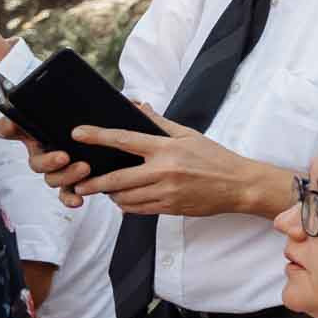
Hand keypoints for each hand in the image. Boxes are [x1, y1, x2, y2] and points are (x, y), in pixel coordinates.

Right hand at [0, 116, 96, 207]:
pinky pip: (68, 194)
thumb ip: (45, 107)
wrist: (110, 127)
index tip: (11, 127)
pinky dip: (70, 199)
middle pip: (37, 162)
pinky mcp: (75, 181)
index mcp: (35, 133)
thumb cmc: (82, 118)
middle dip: (49, 161)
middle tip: (64, 156)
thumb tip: (17, 113)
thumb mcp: (67, 108)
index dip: (8, 128)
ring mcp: (59, 168)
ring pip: (54, 178)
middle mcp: (43, 151)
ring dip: (67, 175)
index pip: (10, 129)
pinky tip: (78, 201)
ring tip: (84, 168)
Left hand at [69, 105, 271, 218]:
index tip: (78, 134)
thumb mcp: (189, 135)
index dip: (98, 136)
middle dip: (94, 182)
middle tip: (79, 183)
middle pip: (117, 179)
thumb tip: (139, 107)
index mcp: (166, 149)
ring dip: (111, 195)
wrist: (239, 185)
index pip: (124, 140)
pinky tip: (124, 200)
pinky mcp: (170, 208)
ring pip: (126, 198)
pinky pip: (139, 209)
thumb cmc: (215, 158)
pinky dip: (127, 206)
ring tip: (104, 191)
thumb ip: (160, 122)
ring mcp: (166, 193)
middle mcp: (164, 171)